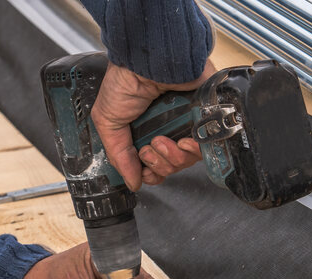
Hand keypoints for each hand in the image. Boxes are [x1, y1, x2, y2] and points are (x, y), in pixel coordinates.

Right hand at [91, 60, 217, 190]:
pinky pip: (204, 148)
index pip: (152, 167)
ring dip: (171, 157)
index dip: (149, 173)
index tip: (143, 168)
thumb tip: (133, 182)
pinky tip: (184, 141)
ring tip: (162, 139)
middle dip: (158, 165)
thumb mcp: (107, 121)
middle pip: (169, 169)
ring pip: (185, 162)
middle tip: (149, 147)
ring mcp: (185, 125)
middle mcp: (165, 130)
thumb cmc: (125, 81)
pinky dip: (193, 149)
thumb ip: (118, 155)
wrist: (149, 62)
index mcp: (143, 132)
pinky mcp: (202, 118)